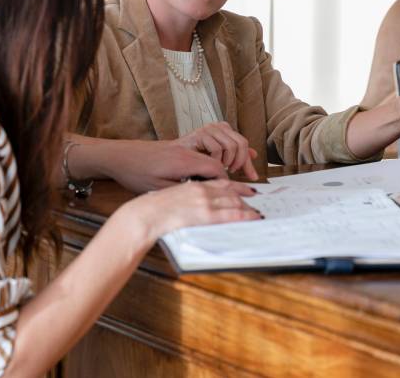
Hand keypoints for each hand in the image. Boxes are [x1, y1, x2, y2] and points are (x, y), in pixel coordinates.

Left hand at [101, 143, 230, 192]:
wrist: (121, 156)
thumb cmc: (136, 173)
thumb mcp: (159, 190)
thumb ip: (184, 192)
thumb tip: (206, 199)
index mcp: (184, 160)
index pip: (216, 168)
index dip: (227, 181)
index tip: (233, 193)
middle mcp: (189, 148)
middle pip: (225, 149)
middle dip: (239, 163)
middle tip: (247, 179)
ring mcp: (188, 143)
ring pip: (222, 137)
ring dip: (234, 151)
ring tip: (242, 167)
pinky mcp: (185, 143)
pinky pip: (212, 138)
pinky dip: (225, 144)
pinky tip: (231, 153)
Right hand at [125, 179, 261, 243]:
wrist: (142, 215)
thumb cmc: (151, 207)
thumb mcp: (168, 194)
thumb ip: (183, 195)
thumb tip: (189, 202)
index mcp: (193, 184)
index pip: (220, 181)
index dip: (236, 185)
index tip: (246, 189)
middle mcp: (201, 190)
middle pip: (230, 190)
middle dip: (245, 195)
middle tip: (257, 200)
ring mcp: (203, 202)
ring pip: (232, 201)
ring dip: (246, 206)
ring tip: (257, 212)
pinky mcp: (203, 214)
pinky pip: (228, 214)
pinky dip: (242, 215)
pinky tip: (252, 217)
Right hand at [173, 122, 258, 180]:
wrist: (174, 156)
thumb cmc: (196, 157)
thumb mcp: (221, 157)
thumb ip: (237, 155)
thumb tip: (254, 155)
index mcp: (225, 129)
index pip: (244, 143)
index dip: (248, 161)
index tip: (252, 176)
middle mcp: (219, 126)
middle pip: (241, 143)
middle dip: (239, 161)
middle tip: (231, 170)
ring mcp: (210, 128)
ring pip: (231, 146)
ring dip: (227, 161)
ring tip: (219, 167)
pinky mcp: (200, 133)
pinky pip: (217, 149)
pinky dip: (216, 160)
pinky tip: (210, 164)